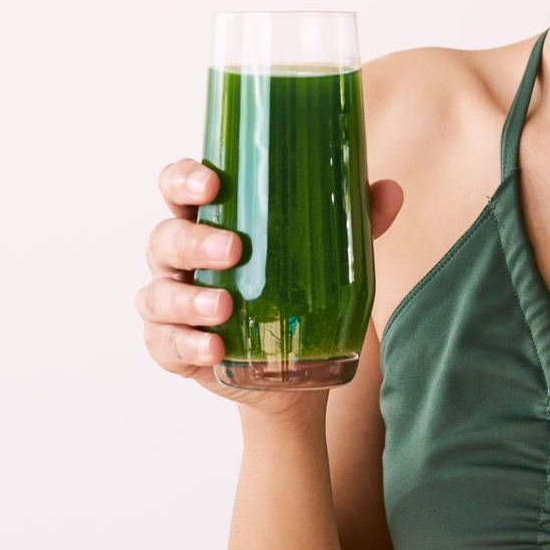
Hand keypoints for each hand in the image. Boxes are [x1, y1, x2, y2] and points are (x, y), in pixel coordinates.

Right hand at [136, 158, 404, 416]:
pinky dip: (189, 345)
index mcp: (210, 218)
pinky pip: (166, 344)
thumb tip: (391, 190)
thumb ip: (356, 220)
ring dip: (189, 299)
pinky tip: (215, 347)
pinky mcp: (171, 347)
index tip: (211, 182)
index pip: (178, 185)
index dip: (184, 178)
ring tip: (224, 306)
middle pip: (167, 237)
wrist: (295, 371)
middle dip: (196, 241)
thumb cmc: (300, 289)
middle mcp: (180, 257)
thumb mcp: (331, 253)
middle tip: (235, 250)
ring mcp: (170, 303)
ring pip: (159, 293)